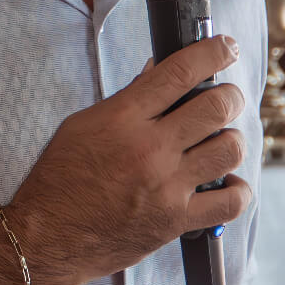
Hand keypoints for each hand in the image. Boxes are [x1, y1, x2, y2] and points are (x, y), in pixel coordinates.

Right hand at [6, 36, 251, 284]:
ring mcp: (167, 187)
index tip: (226, 47)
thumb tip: (158, 71)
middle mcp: (150, 149)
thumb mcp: (83, 124)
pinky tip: (225, 182)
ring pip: (230, 149)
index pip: (179, 72)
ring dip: (231, 139)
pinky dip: (236, 189)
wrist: (48, 237)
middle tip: (226, 98)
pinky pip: (230, 202)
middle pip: (216, 107)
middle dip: (230, 96)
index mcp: (123, 118)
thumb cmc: (60, 178)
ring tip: (220, 141)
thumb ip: (126, 99)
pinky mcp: (177, 221)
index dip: (212, 53)